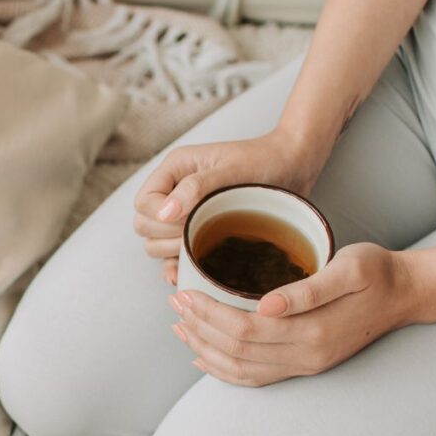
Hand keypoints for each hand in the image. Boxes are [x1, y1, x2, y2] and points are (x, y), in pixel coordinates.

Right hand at [133, 127, 323, 284]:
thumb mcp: (232, 169)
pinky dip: (177, 267)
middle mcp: (172, 192)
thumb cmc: (265, 160)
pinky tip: (188, 274)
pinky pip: (172, 256)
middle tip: (195, 235)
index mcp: (174, 170)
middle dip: (165, 236)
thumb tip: (165, 212)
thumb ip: (196, 188)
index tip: (187, 220)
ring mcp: (182, 215)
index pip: (144, 203)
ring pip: (154, 243)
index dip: (159, 217)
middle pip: (144, 226)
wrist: (292, 167)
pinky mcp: (195, 233)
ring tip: (199, 249)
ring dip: (171, 252)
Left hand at [167, 242, 417, 385]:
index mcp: (312, 332)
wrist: (406, 296)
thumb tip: (265, 305)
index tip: (184, 292)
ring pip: (238, 369)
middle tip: (175, 301)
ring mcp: (302, 367)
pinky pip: (252, 378)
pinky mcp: (301, 367)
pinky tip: (200, 354)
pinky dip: (221, 369)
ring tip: (179, 324)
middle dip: (198, 326)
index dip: (207, 313)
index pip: (243, 329)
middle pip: (234, 350)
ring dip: (202, 348)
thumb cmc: (377, 273)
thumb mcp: (351, 267)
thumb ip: (308, 288)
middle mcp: (304, 357)